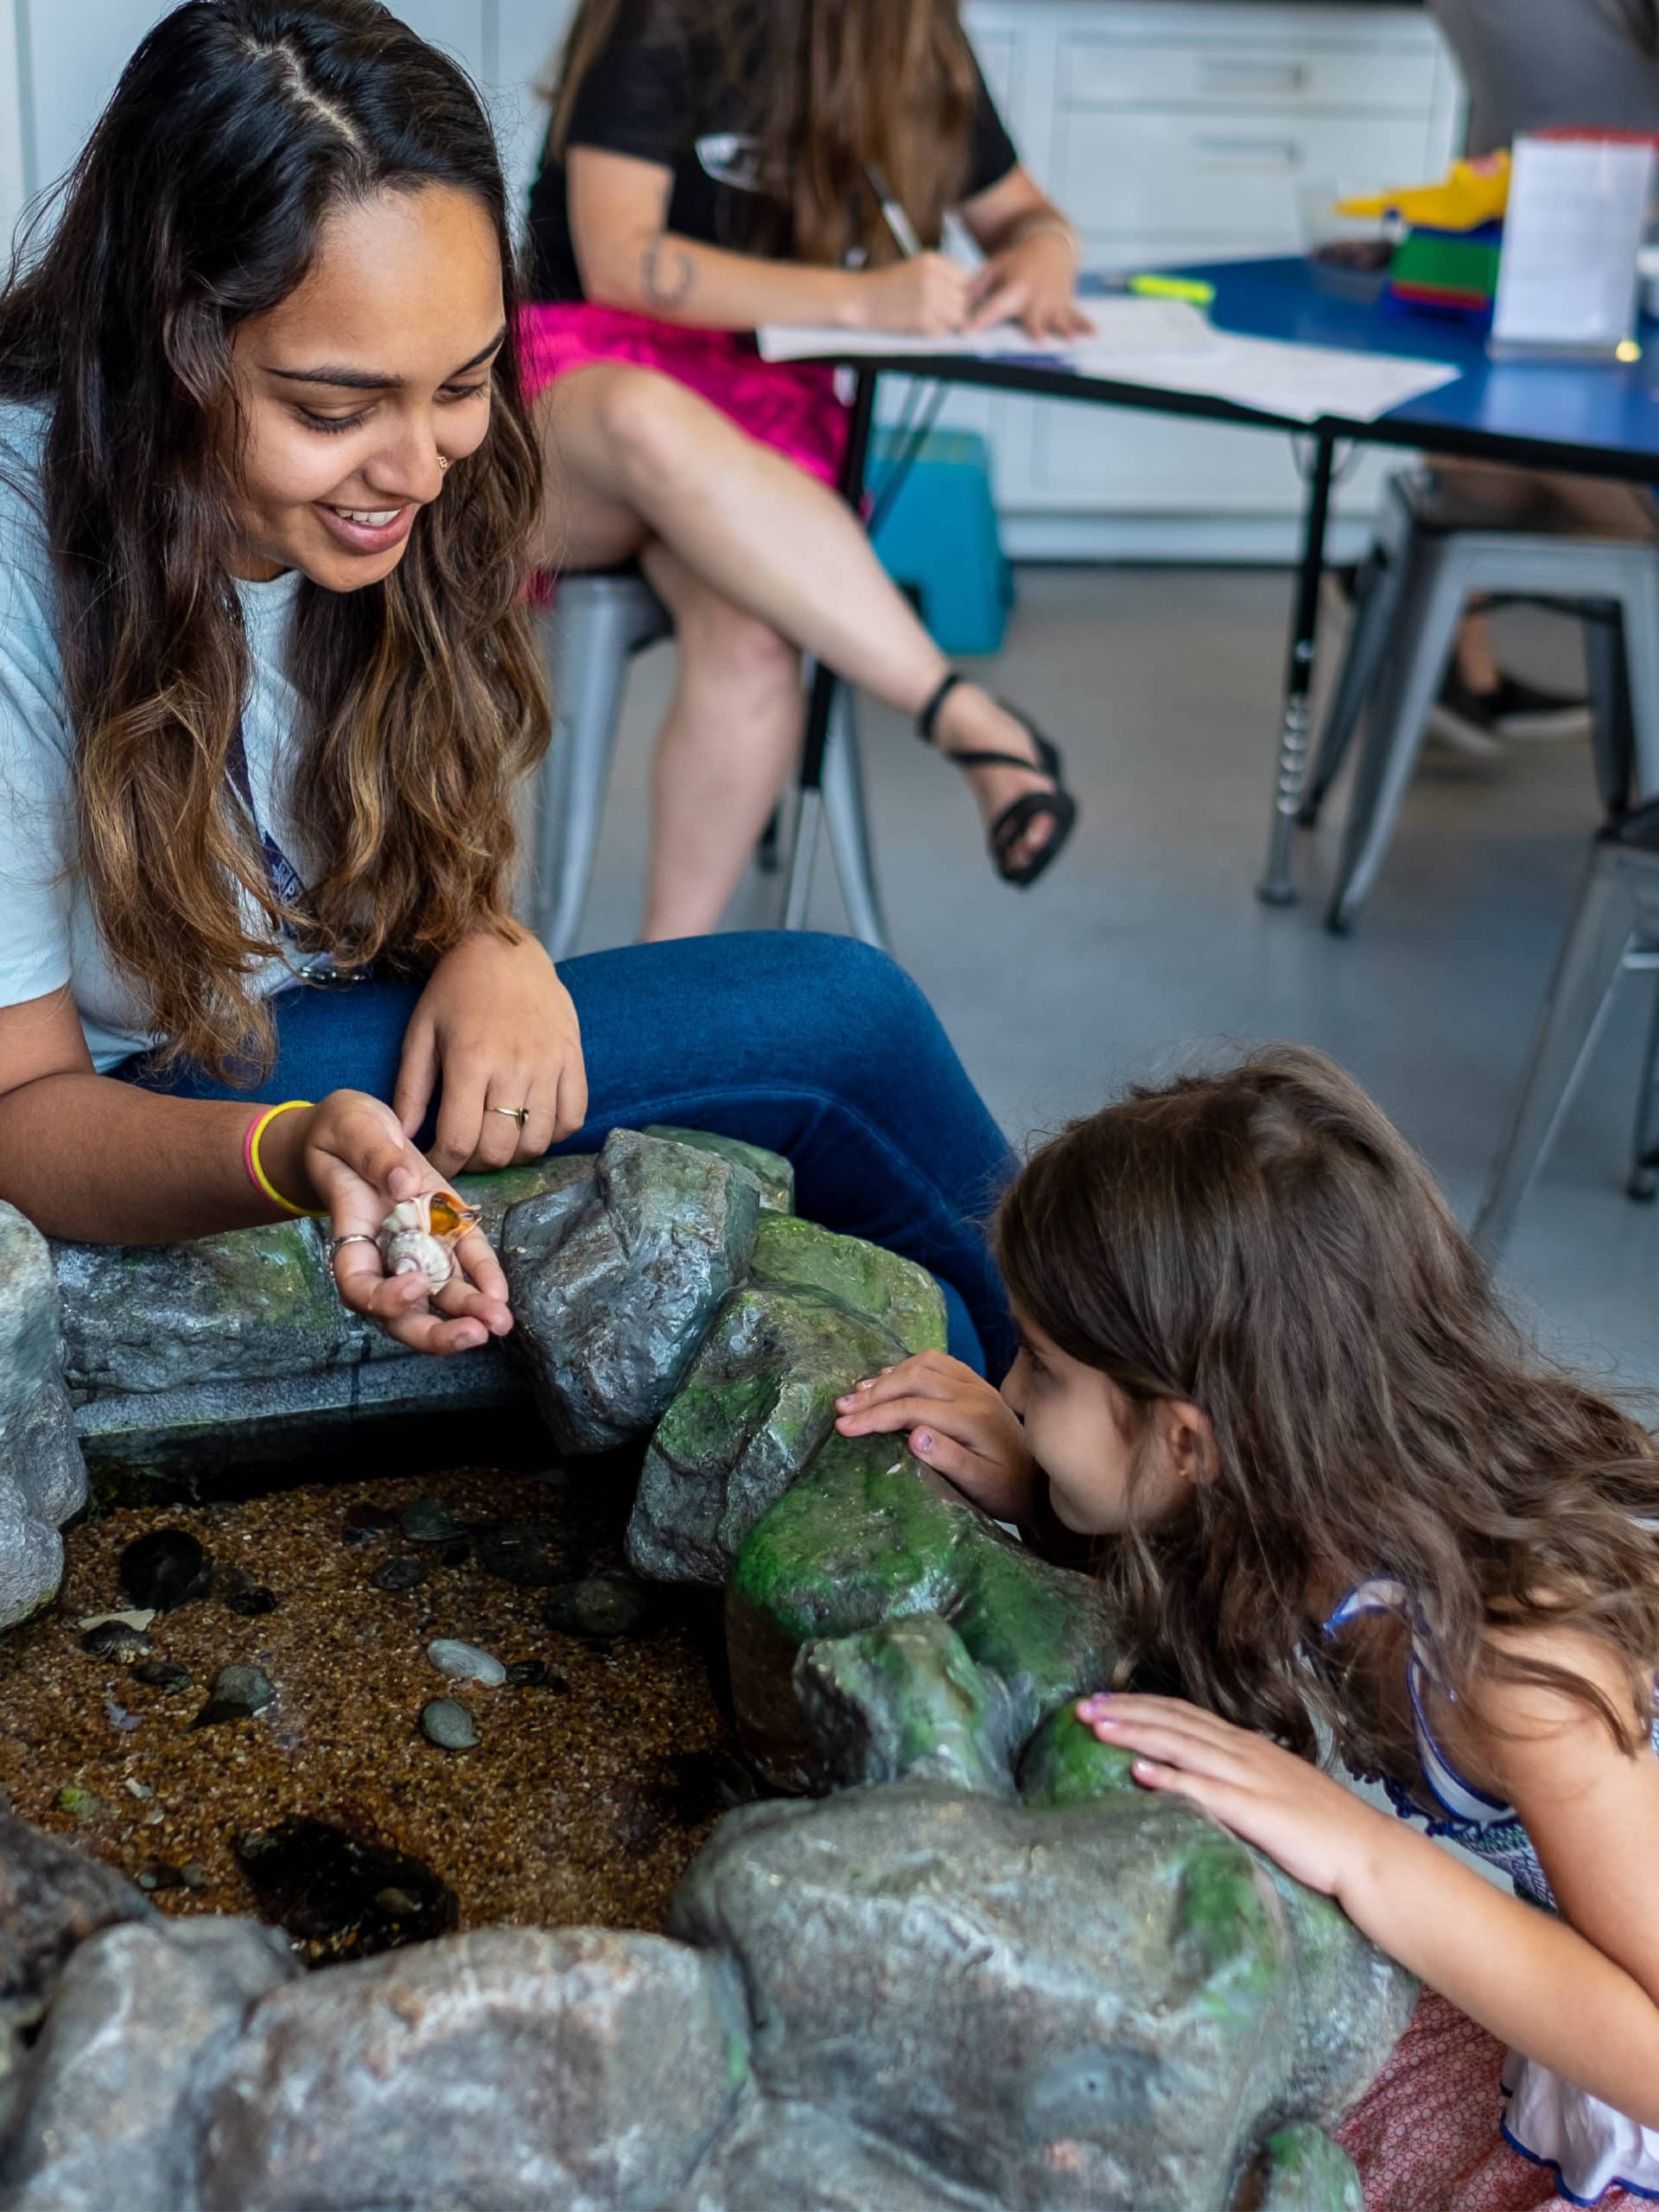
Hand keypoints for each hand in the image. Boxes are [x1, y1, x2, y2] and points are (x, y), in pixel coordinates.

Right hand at [265, 1091, 513, 1358]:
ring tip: (499, 1323)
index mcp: (351, 1234)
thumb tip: (405, 1186)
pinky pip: (464, 1261)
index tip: (415, 1284)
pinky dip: (483, 1278)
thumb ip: (375, 1154)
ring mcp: (417, 1247)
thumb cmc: (343, 1131)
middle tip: (473, 1334)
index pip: (358, 1285)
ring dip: (467, 1314)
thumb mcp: (351, 1127)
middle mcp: (384, 1253)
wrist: (356, 1131)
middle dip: (435, 1331)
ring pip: (437, 1296)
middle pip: (401, 1311)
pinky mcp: (445, 1232)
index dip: (384, 1297)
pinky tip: (501, 1295)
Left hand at [394, 924, 587, 1178]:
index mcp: (470, 1061)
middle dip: (476, 1163)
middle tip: (466, 1151)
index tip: (437, 1163)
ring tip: (497, 1140)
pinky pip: (572, 1120)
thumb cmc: (456, 989)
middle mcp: (513, 1067)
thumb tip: (403, 1137)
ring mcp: (548, 1065)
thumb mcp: (421, 1032)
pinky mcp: (572, 1060)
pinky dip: (551, 1135)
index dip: (444, 1164)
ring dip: (513, 1154)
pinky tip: (530, 1124)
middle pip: (499, 1149)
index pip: (458, 1140)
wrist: (504, 948)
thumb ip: (411, 1088)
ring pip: (536, 1142)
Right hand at [834, 1349, 1037, 1520]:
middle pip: (914, 1379)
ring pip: (924, 1363)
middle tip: (841, 1409)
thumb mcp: (981, 1487)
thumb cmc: (1006, 1490)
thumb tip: (914, 1436)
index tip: (843, 1427)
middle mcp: (975, 1392)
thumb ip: (951, 1460)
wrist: (1037, 1481)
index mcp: (974, 1418)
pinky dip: (907, 1367)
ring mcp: (976, 1383)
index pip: (913, 1408)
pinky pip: (937, 1361)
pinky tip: (888, 1379)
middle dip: (873, 1394)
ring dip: (888, 1376)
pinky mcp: (975, 1382)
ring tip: (857, 1393)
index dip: (875, 1416)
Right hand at [858, 252, 975, 336]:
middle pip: (964, 300)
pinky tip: (920, 328)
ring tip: (928, 322)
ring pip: (957, 317)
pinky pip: (943, 332)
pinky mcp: (921, 319)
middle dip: (955, 311)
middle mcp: (933, 277)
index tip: (949, 303)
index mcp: (932, 261)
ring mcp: (928, 298)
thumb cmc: (884, 287)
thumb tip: (970, 294)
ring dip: (947, 324)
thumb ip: (940, 277)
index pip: (965, 279)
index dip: (960, 294)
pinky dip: (935, 334)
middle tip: (937, 316)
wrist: (857, 299)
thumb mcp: (914, 269)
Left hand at [965, 233, 1094, 338]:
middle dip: (1035, 329)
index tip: (969, 331)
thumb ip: (977, 287)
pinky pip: (1077, 315)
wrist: (1049, 245)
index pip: (995, 307)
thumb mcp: (994, 267)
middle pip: (1034, 318)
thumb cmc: (1016, 262)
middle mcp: (1036, 296)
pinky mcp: (1066, 303)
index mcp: (1014, 288)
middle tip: (1037, 342)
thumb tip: (959, 306)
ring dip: (1065, 330)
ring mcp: (1053, 300)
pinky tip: (1095, 333)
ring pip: (1059, 319)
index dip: (982, 320)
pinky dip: (1085, 324)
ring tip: (1070, 342)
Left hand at [1074, 1693, 1391, 1901]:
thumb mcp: (1272, 1788)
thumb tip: (1194, 1774)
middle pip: (1173, 1722)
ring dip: (1135, 1733)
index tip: (1101, 1700)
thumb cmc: (1319, 1828)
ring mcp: (1248, 1778)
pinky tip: (1138, 1772)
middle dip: (1124, 1711)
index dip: (1140, 1704)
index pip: (1182, 1713)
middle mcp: (1242, 1752)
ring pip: (1181, 1745)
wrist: (1366, 1852)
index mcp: (1245, 1745)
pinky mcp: (1255, 1810)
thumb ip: (1234, 1777)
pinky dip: (1169, 1778)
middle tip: (1080, 1707)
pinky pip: (1204, 1790)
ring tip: (1097, 1727)